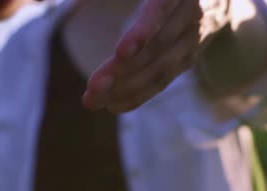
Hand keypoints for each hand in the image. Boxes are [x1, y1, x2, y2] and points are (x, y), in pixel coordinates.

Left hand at [82, 0, 211, 112]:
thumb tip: (72, 2)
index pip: (162, 9)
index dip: (143, 31)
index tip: (121, 52)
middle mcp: (193, 14)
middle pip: (157, 47)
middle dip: (122, 70)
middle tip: (92, 89)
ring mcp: (194, 39)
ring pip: (161, 69)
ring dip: (127, 88)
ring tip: (94, 101)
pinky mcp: (189, 57)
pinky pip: (164, 80)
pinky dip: (138, 94)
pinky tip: (113, 105)